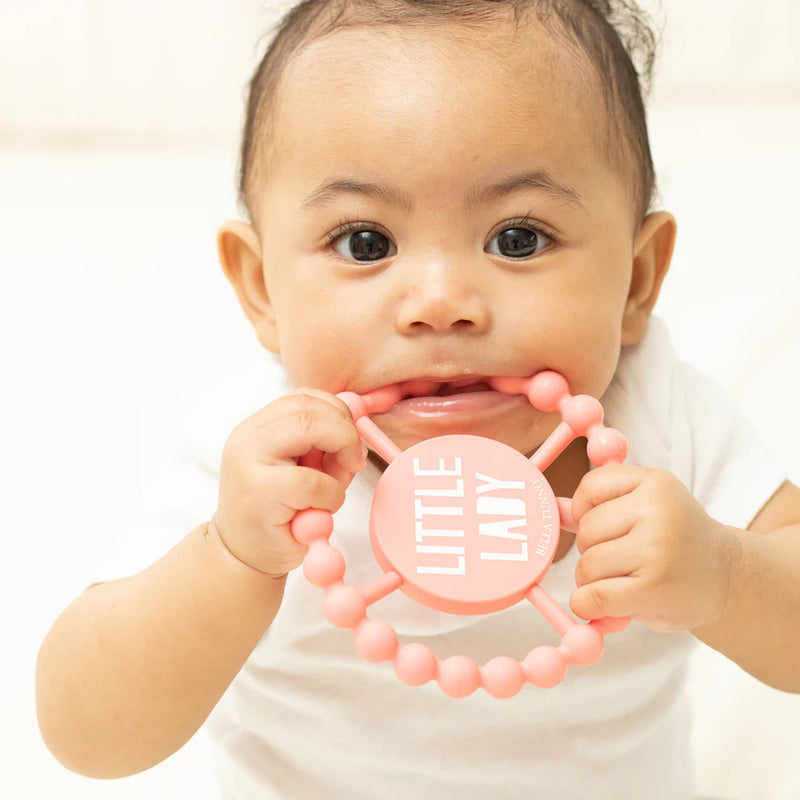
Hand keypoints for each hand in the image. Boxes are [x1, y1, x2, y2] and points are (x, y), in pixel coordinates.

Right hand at [211, 389, 365, 577]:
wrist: (241, 557)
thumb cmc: (279, 513)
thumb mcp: (305, 469)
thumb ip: (328, 443)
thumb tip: (360, 412)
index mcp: (259, 427)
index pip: (306, 397)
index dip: (338, 413)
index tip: (350, 442)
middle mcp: (248, 436)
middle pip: (311, 407)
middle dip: (345, 432)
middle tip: (352, 462)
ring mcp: (249, 461)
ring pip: (312, 430)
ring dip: (338, 459)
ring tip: (329, 489)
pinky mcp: (258, 491)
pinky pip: (314, 482)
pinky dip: (331, 496)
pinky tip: (317, 512)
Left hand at [569, 465, 735, 632]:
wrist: (727, 578)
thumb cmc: (675, 541)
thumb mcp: (646, 508)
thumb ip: (599, 506)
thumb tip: (551, 508)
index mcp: (654, 482)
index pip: (590, 486)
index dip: (585, 510)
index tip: (603, 527)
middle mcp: (658, 511)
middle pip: (586, 530)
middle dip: (591, 550)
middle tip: (620, 561)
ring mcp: (657, 550)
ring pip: (587, 564)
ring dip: (592, 580)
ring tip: (623, 581)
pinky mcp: (654, 589)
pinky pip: (594, 596)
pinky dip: (588, 605)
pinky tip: (601, 606)